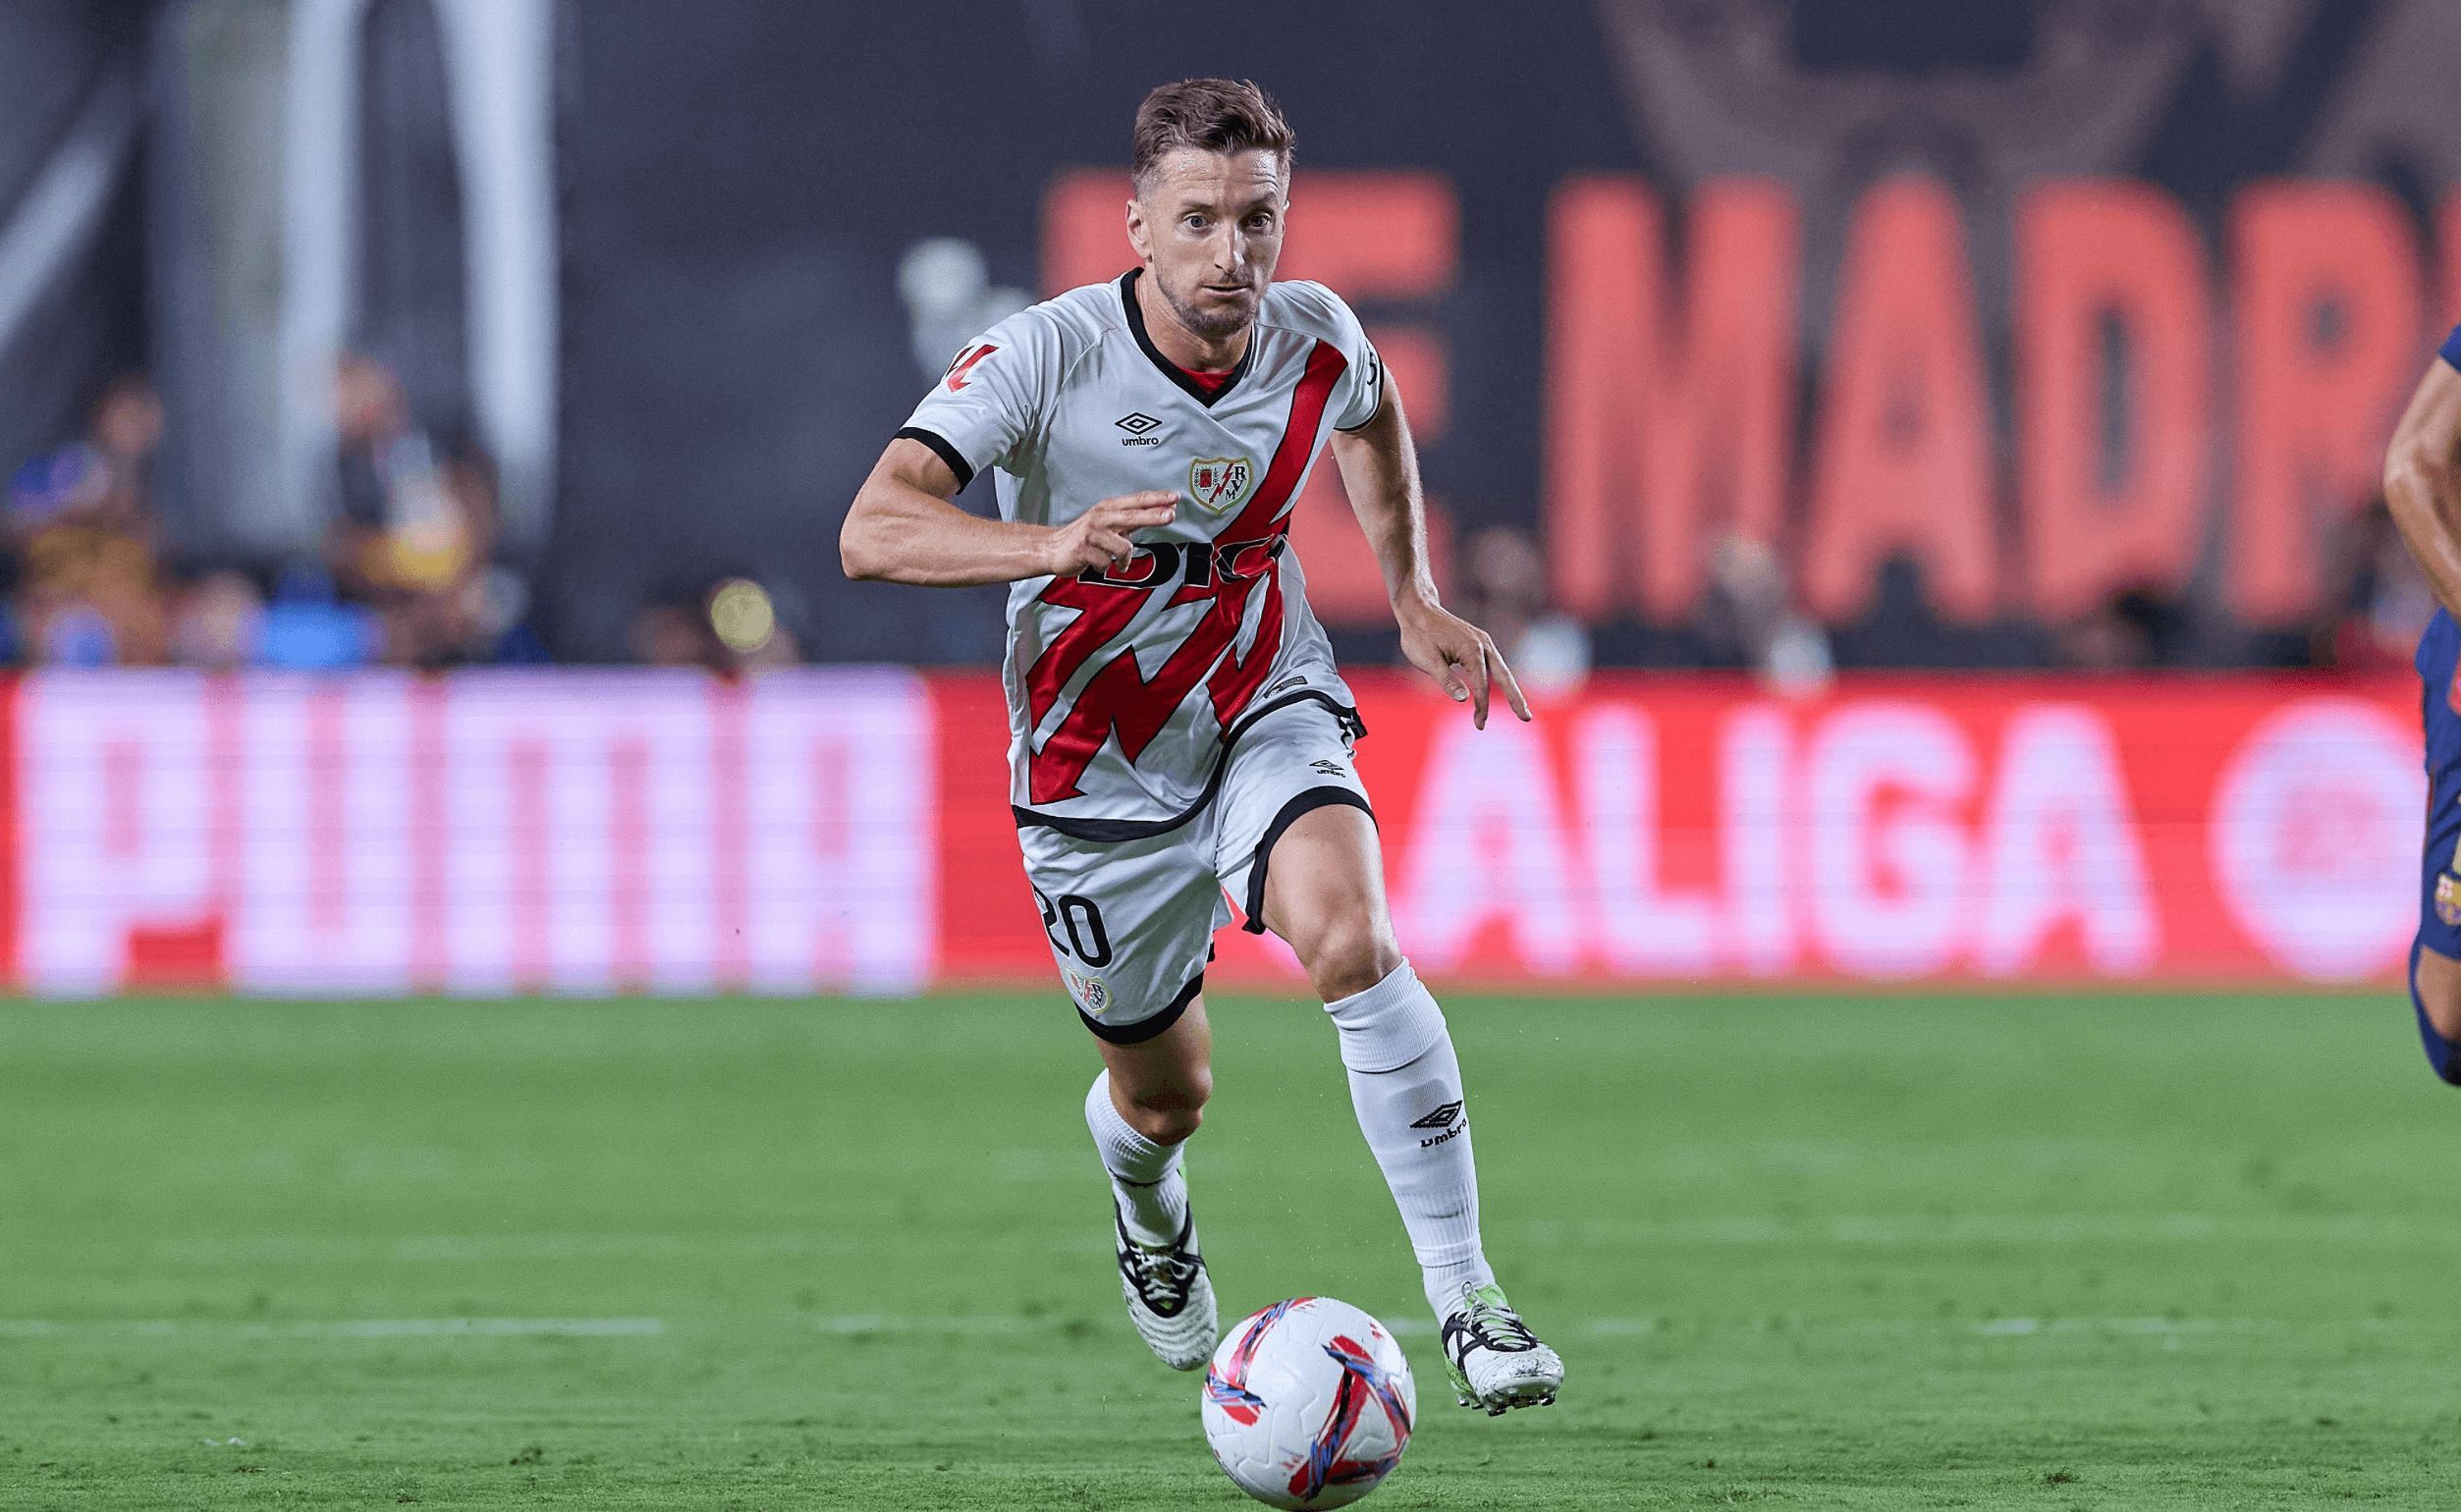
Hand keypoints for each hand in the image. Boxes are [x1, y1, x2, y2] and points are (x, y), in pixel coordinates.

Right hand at [1043, 491, 1179, 575]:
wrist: (1052, 548)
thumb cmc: (1084, 536)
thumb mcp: (1108, 523)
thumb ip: (1132, 519)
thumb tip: (1160, 513)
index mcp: (1108, 508)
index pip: (1137, 501)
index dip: (1156, 499)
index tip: (1175, 497)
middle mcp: (1100, 517)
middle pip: (1133, 515)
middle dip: (1153, 515)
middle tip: (1171, 515)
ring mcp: (1091, 533)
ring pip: (1123, 547)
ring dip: (1123, 560)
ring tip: (1117, 562)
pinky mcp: (1083, 550)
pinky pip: (1106, 563)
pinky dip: (1105, 567)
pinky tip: (1097, 564)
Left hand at [1396, 597, 1530, 728]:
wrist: (1418, 610)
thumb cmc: (1419, 635)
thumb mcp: (1428, 660)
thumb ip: (1446, 680)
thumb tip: (1464, 699)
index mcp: (1471, 649)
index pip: (1481, 684)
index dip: (1482, 706)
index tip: (1479, 724)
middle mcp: (1483, 644)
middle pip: (1504, 676)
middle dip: (1515, 698)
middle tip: (1526, 718)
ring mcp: (1482, 642)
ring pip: (1501, 670)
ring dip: (1512, 690)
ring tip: (1521, 709)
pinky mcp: (1478, 642)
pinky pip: (1494, 664)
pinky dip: (1501, 679)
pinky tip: (1505, 690)